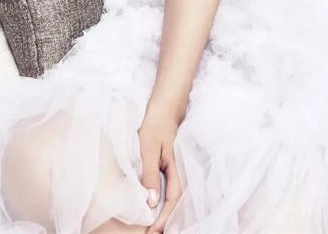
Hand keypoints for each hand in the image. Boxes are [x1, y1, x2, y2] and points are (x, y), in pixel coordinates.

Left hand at [138, 106, 182, 232]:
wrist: (165, 106)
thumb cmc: (155, 124)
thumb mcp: (148, 148)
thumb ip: (150, 174)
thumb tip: (151, 202)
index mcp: (175, 170)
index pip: (172, 201)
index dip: (164, 219)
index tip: (152, 232)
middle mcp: (179, 172)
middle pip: (176, 203)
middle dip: (166, 222)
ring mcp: (176, 169)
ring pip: (174, 198)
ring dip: (166, 214)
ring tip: (154, 227)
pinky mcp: (170, 166)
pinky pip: (170, 189)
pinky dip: (164, 203)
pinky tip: (156, 208)